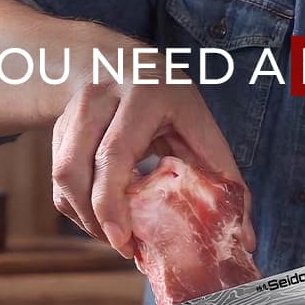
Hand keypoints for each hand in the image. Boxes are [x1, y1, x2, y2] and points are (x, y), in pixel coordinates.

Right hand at [51, 70, 252, 258]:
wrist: (121, 59)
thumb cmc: (169, 99)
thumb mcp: (200, 126)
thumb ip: (224, 177)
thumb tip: (247, 239)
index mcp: (142, 95)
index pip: (114, 154)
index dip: (112, 202)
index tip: (123, 241)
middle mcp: (100, 97)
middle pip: (75, 168)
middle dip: (94, 217)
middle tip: (121, 246)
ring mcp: (73, 109)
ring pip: (60, 174)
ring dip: (82, 214)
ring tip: (111, 233)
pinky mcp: (58, 124)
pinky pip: (56, 175)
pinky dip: (75, 203)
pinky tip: (100, 212)